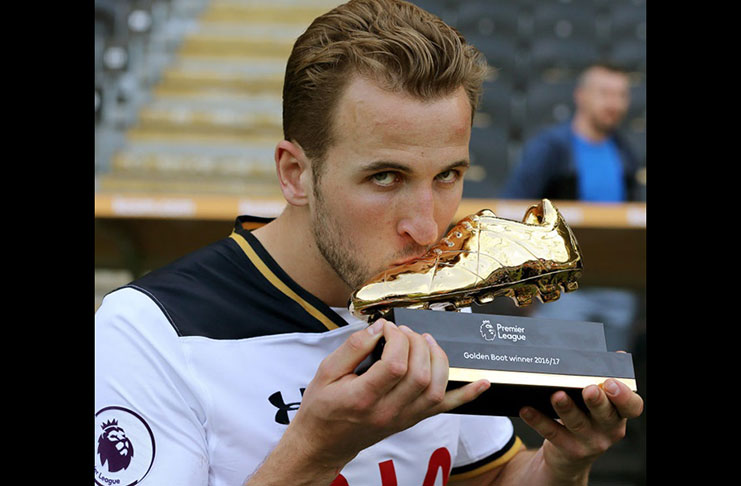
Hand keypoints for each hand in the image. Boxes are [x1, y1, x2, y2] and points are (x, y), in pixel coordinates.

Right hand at [285, 318, 488, 471]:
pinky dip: (467, 394)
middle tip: (403, 333)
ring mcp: (403, 418)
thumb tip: (380, 327)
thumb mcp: (325, 371)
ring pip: (436, 388)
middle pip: (420, 374)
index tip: (387, 328)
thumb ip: (353, 347)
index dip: (397, 339)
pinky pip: (446, 408)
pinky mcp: (412, 420)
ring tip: (424, 342)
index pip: (395, 364)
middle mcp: (387, 411)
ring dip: (437, 358)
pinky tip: (481, 382)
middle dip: (416, 344)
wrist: (324, 443)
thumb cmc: (322, 407)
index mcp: (363, 398)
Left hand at [518, 377, 643, 481]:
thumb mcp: (597, 403)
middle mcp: (608, 429)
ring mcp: (590, 442)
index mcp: (618, 413)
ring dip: (566, 408)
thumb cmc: (585, 419)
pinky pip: (552, 433)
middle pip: (605, 414)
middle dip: (597, 401)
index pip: (631, 406)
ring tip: (556, 395)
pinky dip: (538, 420)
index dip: (624, 396)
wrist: (570, 458)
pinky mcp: (569, 450)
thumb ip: (601, 379)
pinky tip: (527, 409)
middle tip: (588, 389)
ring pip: (577, 423)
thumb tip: (617, 354)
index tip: (612, 383)